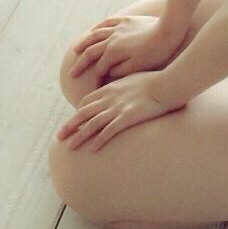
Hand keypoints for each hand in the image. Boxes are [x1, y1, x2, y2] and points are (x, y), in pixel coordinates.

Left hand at [57, 71, 181, 151]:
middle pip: (84, 113)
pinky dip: (99, 140)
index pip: (88, 100)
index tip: (74, 120)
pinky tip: (92, 149)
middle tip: (59, 136)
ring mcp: (118, 108)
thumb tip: (123, 91)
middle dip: (70, 125)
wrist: (167, 84)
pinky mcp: (128, 117)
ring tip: (69, 147)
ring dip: (79, 136)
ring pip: (92, 123)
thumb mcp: (134, 79)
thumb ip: (124, 86)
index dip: (79, 111)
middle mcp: (110, 98)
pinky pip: (109, 131)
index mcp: (110, 88)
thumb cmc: (156, 81)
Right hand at [70, 13, 182, 81]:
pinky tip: (94, 31)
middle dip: (81, 65)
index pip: (99, 70)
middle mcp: (111, 38)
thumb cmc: (156, 53)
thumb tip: (106, 73)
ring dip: (84, 44)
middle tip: (72, 75)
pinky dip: (98, 28)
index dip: (95, 82)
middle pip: (91, 52)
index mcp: (113, 52)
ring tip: (76, 50)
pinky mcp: (126, 20)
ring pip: (95, 35)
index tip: (92, 92)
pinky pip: (107, 23)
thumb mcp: (137, 67)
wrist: (170, 30)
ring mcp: (118, 28)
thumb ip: (119, 71)